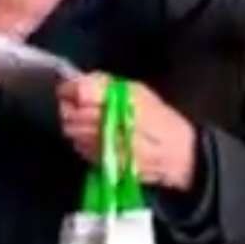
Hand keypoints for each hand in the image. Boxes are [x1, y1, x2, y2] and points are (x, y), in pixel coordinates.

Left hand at [57, 73, 197, 191]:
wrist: (179, 154)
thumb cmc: (161, 119)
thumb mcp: (139, 92)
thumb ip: (107, 84)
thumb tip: (80, 81)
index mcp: (121, 99)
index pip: (81, 92)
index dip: (68, 89)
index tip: (65, 89)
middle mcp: (112, 122)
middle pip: (71, 113)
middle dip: (67, 108)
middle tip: (69, 104)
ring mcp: (106, 145)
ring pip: (73, 132)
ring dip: (72, 125)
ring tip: (80, 121)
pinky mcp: (105, 162)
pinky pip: (80, 148)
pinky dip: (80, 141)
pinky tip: (91, 137)